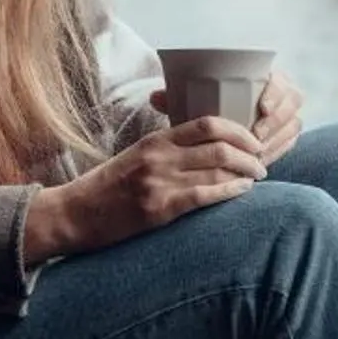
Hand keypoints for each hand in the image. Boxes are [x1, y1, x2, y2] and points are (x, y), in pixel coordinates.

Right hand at [23, 118, 264, 261]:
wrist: (74, 214)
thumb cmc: (107, 188)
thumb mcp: (136, 157)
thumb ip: (167, 149)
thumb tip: (206, 147)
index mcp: (156, 141)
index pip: (207, 124)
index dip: (238, 130)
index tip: (253, 140)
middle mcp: (160, 157)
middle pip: (219, 146)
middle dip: (250, 153)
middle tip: (262, 161)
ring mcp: (159, 183)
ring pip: (217, 170)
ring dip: (245, 173)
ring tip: (257, 177)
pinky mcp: (159, 209)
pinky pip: (204, 196)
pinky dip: (229, 192)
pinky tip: (242, 192)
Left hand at [147, 72, 302, 164]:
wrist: (215, 127)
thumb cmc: (203, 110)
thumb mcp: (190, 104)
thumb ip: (176, 99)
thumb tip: (155, 97)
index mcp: (262, 76)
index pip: (281, 79)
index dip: (277, 92)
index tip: (263, 107)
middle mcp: (279, 93)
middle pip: (293, 101)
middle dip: (278, 119)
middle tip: (258, 135)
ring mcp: (285, 115)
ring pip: (294, 123)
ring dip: (279, 137)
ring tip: (258, 151)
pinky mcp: (285, 135)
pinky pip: (291, 141)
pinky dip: (281, 149)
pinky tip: (266, 159)